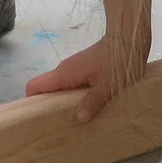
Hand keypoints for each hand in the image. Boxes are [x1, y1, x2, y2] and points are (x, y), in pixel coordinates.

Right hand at [25, 0, 151, 120]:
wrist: (129, 36)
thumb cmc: (117, 60)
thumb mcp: (108, 85)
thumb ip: (93, 102)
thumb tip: (79, 119)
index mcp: (64, 74)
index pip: (34, 86)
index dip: (32, 102)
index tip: (40, 119)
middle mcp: (65, 70)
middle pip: (47, 91)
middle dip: (51, 108)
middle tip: (62, 125)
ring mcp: (75, 68)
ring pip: (62, 89)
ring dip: (66, 103)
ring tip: (79, 120)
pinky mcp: (85, 68)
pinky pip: (74, 85)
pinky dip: (77, 97)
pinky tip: (91, 107)